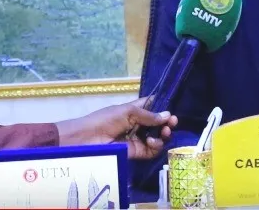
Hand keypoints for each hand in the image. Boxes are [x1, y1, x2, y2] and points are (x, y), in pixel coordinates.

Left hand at [56, 98, 177, 159]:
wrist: (86, 140)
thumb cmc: (105, 119)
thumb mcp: (127, 112)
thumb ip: (148, 115)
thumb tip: (168, 116)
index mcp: (135, 110)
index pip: (153, 106)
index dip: (163, 106)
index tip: (173, 108)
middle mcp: (138, 124)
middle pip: (158, 123)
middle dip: (167, 122)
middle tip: (173, 122)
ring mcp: (137, 138)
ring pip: (157, 137)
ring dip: (163, 134)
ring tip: (164, 132)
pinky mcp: (135, 152)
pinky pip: (151, 150)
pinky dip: (155, 146)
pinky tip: (152, 142)